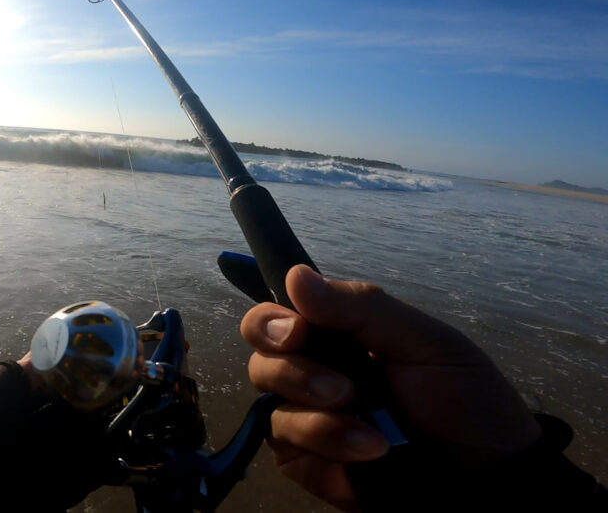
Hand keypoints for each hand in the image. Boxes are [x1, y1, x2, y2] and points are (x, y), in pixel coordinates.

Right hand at [241, 265, 540, 510]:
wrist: (487, 473)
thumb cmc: (465, 399)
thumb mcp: (425, 342)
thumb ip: (361, 307)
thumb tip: (295, 275)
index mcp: (336, 335)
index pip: (278, 314)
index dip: (272, 319)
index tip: (296, 329)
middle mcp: (312, 371)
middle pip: (262, 356)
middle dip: (291, 368)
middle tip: (340, 386)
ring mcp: (305, 417)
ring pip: (270, 401)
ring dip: (317, 409)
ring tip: (369, 424)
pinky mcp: (305, 460)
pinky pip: (286, 443)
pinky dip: (325, 441)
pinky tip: (369, 448)